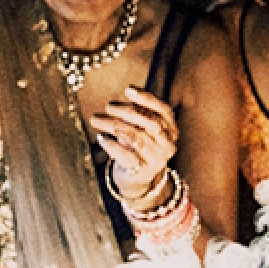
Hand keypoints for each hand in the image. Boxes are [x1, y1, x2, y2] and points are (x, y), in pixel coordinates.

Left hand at [89, 87, 178, 205]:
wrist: (137, 178)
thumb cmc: (138, 147)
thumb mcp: (141, 129)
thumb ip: (136, 115)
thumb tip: (120, 101)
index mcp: (171, 129)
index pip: (164, 110)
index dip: (146, 98)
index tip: (128, 90)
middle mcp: (168, 144)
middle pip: (150, 123)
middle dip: (127, 112)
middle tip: (108, 106)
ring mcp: (157, 159)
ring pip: (136, 137)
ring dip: (114, 126)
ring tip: (97, 120)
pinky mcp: (143, 171)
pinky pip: (126, 155)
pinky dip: (112, 145)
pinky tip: (101, 138)